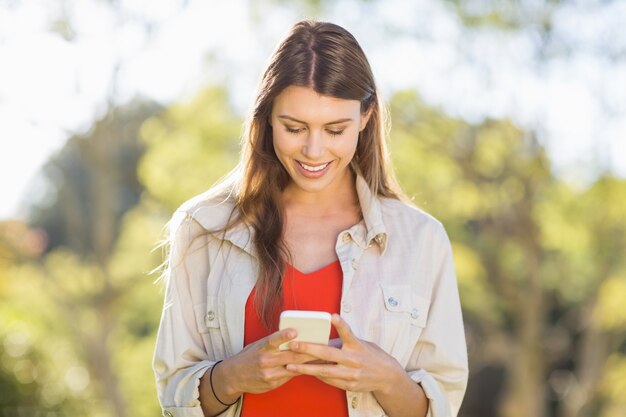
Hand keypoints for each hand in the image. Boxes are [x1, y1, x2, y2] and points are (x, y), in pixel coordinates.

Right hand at [216, 328, 317, 396]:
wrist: (233, 376)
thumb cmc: (249, 356)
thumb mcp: (257, 345)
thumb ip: (273, 342)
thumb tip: (294, 335)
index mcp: (261, 348)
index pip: (272, 340)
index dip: (283, 336)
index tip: (294, 331)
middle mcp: (265, 361)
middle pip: (289, 356)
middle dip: (307, 351)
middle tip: (322, 346)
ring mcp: (269, 374)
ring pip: (292, 368)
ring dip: (308, 363)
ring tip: (323, 358)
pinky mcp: (272, 384)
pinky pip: (290, 376)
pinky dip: (301, 371)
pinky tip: (312, 368)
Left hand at [285, 314, 405, 394]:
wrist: (387, 376)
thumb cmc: (370, 355)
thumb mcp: (361, 344)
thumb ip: (344, 342)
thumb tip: (323, 339)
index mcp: (357, 345)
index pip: (348, 333)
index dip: (341, 324)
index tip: (333, 316)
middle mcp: (354, 359)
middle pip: (328, 354)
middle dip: (309, 349)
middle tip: (294, 345)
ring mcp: (351, 374)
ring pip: (325, 371)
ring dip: (306, 369)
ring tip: (290, 366)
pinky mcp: (349, 385)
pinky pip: (329, 380)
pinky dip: (317, 376)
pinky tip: (305, 373)